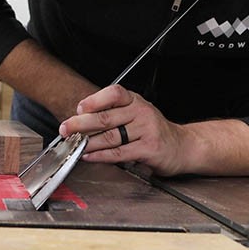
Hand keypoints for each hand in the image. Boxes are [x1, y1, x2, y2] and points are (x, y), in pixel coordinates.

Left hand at [58, 84, 190, 175]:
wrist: (182, 146)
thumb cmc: (152, 130)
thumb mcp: (135, 114)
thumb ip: (112, 114)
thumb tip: (80, 120)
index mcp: (135, 101)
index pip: (114, 93)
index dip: (94, 100)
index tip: (79, 108)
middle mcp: (141, 112)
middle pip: (105, 117)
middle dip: (80, 124)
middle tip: (65, 129)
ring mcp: (146, 130)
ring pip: (110, 137)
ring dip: (88, 142)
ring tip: (74, 145)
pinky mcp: (148, 149)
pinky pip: (119, 153)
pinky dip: (100, 155)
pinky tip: (90, 156)